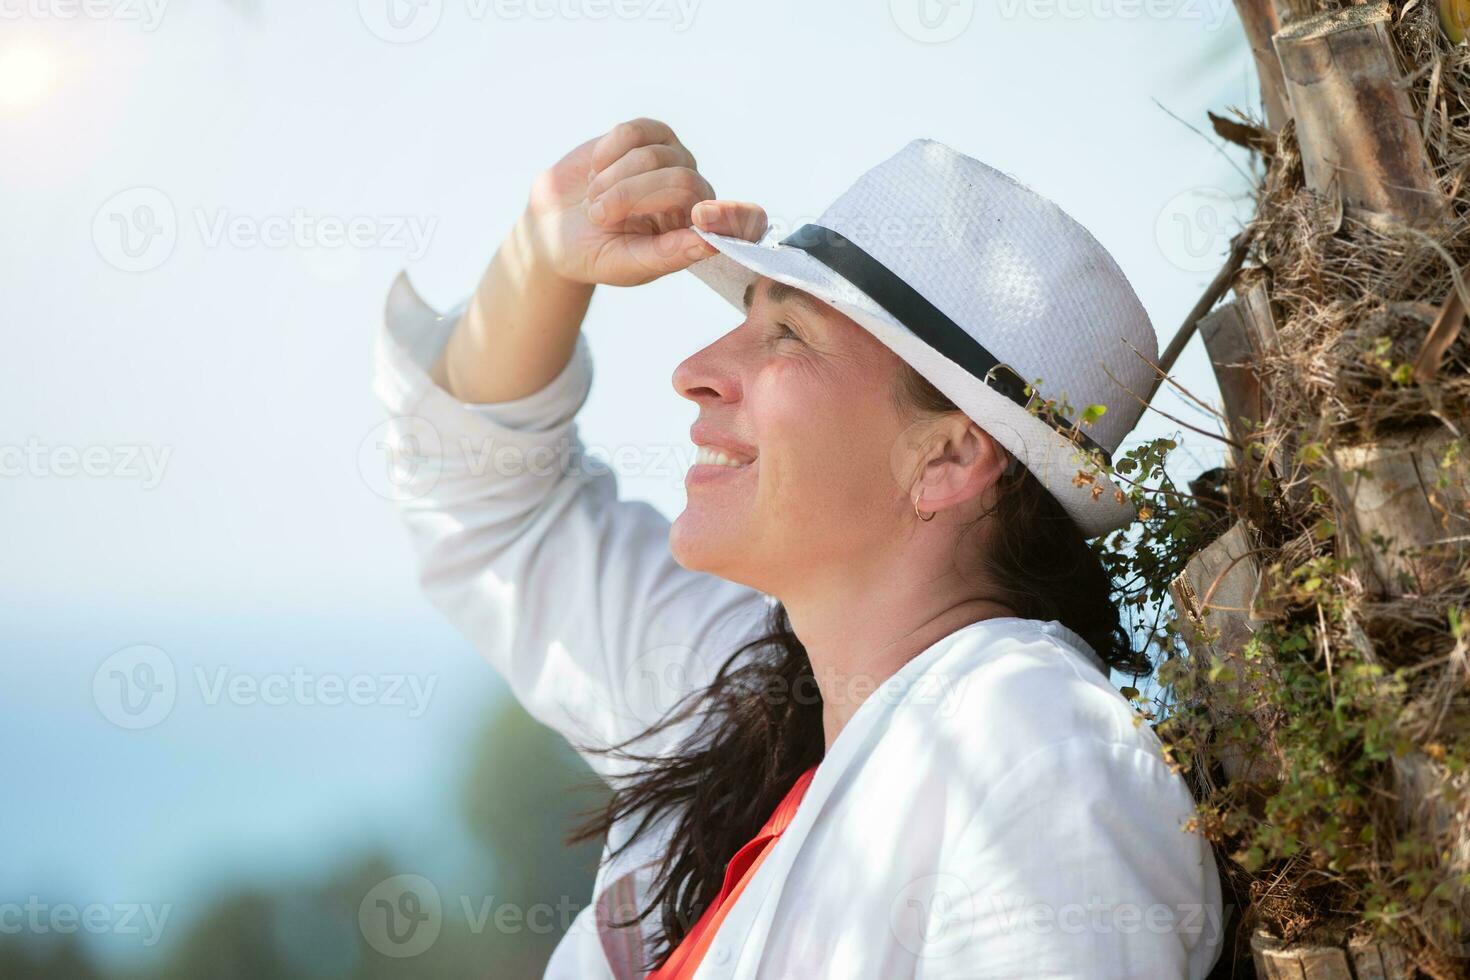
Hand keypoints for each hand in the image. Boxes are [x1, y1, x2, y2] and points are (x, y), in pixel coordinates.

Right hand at [523, 117, 768, 285]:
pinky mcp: (647, 134)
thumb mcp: (628, 265)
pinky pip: (634, 131)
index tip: (702, 217)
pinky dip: (607, 153)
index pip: (743, 219)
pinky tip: (597, 170)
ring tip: (595, 201)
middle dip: (631, 198)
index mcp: (699, 233)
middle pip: (682, 182)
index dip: (733, 215)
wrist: (553, 226)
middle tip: (599, 216)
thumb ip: (669, 255)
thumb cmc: (593, 254)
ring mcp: (673, 158)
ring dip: (612, 181)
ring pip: (653, 155)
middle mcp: (695, 193)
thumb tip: (711, 242)